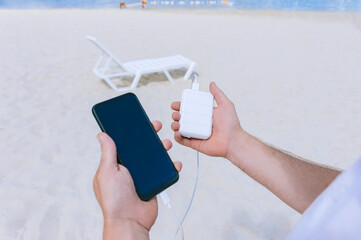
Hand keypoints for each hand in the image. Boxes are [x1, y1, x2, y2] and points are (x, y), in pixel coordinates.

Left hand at [93, 120, 181, 239]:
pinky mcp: (153, 183)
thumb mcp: (108, 172)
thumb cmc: (114, 200)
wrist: (130, 221)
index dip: (129, 132)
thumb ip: (108, 152)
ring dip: (161, 149)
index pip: (123, 143)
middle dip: (149, 136)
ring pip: (153, 158)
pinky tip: (174, 162)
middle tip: (155, 126)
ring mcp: (142, 176)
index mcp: (115, 164)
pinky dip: (170, 166)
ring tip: (166, 143)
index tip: (136, 120)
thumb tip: (102, 135)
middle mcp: (129, 168)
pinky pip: (163, 172)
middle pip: (141, 148)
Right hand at [171, 82, 246, 158]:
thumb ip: (218, 94)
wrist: (233, 141)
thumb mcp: (226, 105)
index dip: (181, 106)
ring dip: (174, 125)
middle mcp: (199, 123)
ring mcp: (196, 133)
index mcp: (204, 114)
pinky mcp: (195, 143)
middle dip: (176, 115)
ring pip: (180, 128)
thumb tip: (212, 83)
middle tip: (178, 114)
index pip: (189, 108)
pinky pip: (183, 140)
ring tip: (177, 123)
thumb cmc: (231, 125)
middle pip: (182, 118)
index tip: (176, 104)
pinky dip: (177, 137)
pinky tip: (178, 133)